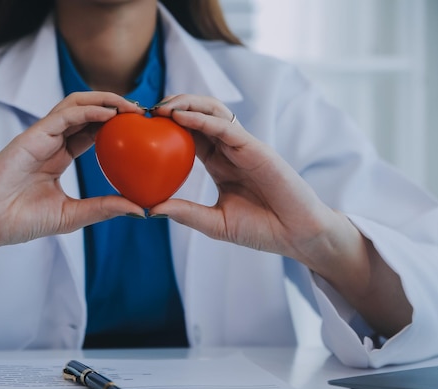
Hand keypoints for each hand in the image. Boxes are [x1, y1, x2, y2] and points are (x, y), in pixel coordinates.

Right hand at [0, 91, 144, 248]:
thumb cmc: (20, 221)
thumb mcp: (72, 216)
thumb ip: (103, 208)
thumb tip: (139, 208)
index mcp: (59, 157)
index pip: (92, 132)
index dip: (116, 125)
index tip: (143, 129)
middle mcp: (51, 142)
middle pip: (87, 112)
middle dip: (116, 107)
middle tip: (144, 113)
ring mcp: (41, 136)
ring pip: (76, 105)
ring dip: (105, 100)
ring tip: (131, 106)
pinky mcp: (32, 135)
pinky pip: (64, 115)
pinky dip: (89, 110)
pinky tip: (109, 113)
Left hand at [149, 94, 339, 262]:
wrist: (297, 236)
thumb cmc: (260, 230)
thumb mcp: (215, 223)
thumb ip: (186, 213)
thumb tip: (150, 209)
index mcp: (219, 163)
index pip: (189, 135)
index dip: (166, 127)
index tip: (139, 128)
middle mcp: (230, 149)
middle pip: (199, 115)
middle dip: (173, 106)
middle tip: (144, 112)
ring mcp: (243, 146)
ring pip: (212, 112)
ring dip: (186, 104)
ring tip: (161, 107)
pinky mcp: (256, 148)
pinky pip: (226, 128)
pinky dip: (202, 119)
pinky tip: (181, 117)